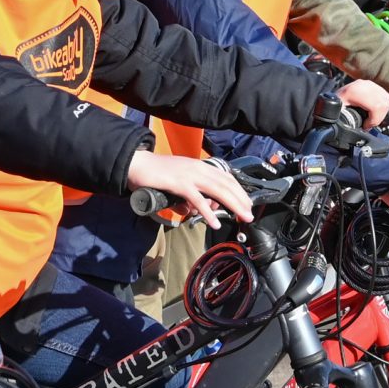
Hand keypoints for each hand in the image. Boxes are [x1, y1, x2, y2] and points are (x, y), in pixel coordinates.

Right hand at [127, 150, 251, 227]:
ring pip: (218, 190)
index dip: (239, 191)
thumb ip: (187, 196)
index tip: (247, 204)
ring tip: (243, 216)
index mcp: (200, 166)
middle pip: (227, 185)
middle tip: (250, 214)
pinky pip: (197, 200)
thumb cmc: (157, 174)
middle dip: (241, 200)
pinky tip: (215, 223)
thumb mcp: (178, 184)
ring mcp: (190, 175)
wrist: (138, 165)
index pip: (226, 178)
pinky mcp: (180, 183)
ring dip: (233, 204)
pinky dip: (208, 212)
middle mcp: (199, 168)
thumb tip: (192, 210)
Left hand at [338, 79, 388, 125]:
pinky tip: (373, 111)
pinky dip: (382, 106)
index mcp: (355, 91)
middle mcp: (364, 85)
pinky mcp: (372, 85)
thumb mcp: (338, 112)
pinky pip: (385, 96)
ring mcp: (369, 84)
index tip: (366, 126)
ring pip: (386, 100)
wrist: (330, 96)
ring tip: (370, 118)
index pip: (376, 106)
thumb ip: (349, 119)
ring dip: (381, 113)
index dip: (374, 120)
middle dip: (378, 118)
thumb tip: (360, 128)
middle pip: (383, 104)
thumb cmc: (334, 104)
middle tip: (368, 124)